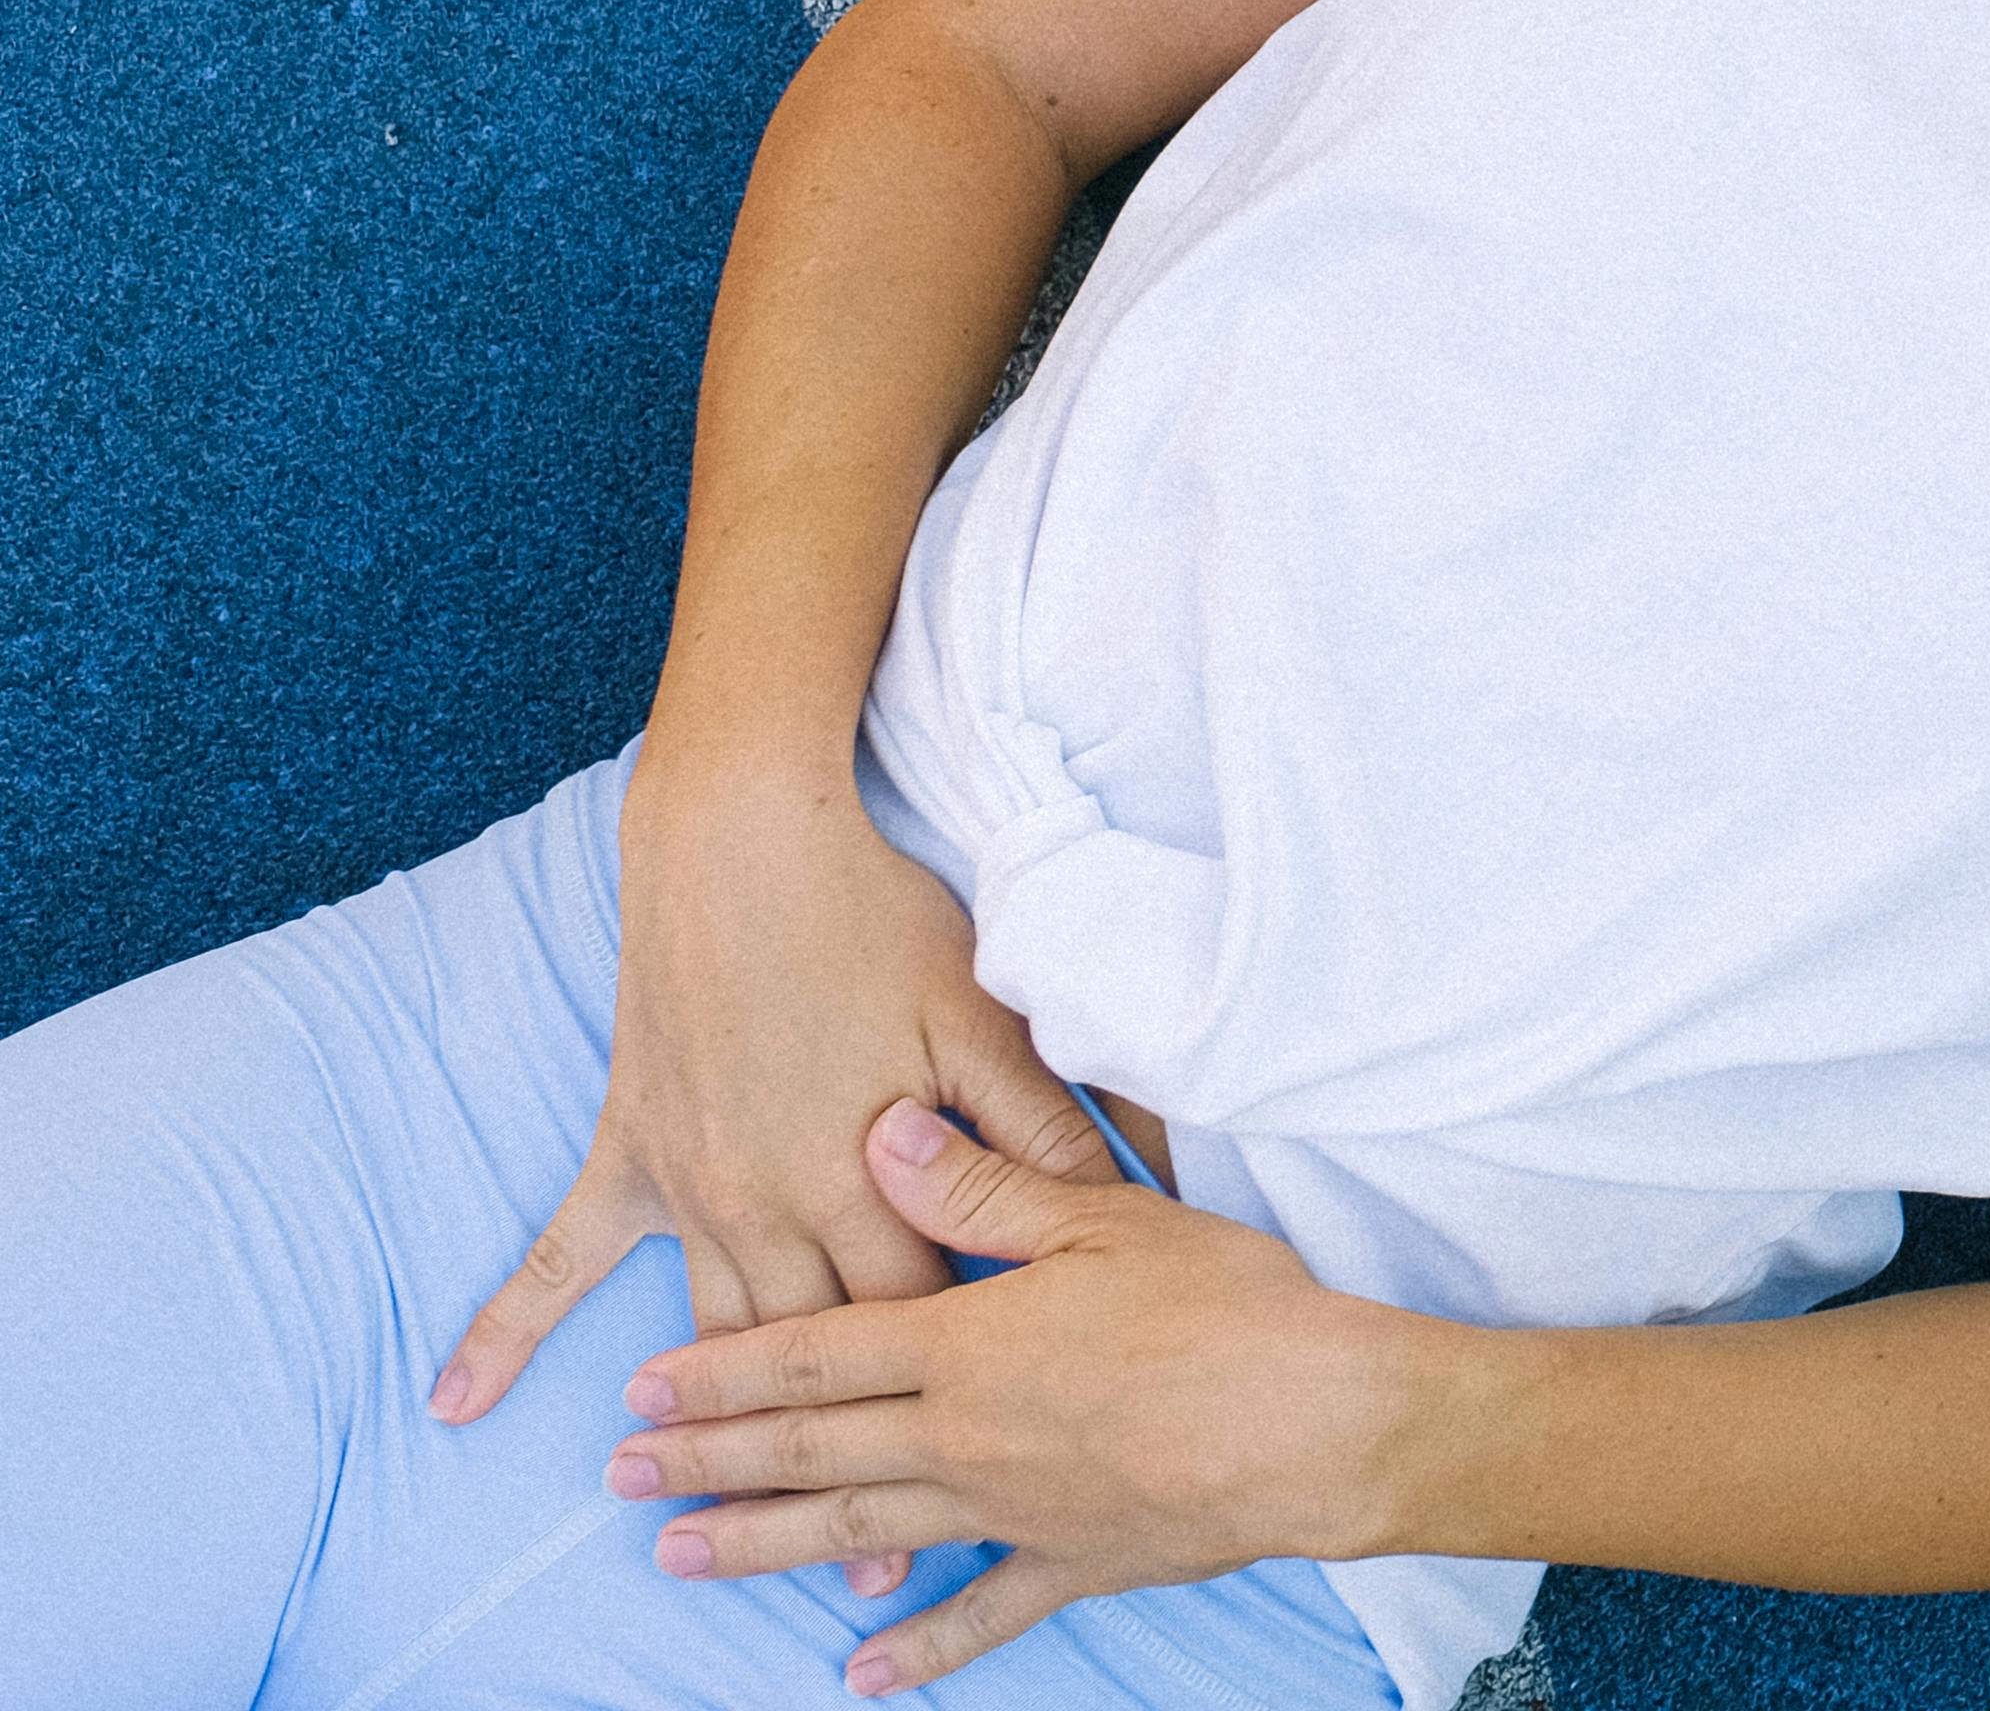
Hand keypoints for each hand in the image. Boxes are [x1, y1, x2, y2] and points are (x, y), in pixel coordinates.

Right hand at [444, 756, 1119, 1607]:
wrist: (744, 841)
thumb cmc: (877, 920)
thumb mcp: (984, 1016)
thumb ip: (1035, 1123)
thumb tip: (1122, 1194)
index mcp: (868, 1177)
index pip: (923, 1314)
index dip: (962, 1385)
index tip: (996, 1468)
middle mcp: (770, 1202)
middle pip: (818, 1351)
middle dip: (847, 1455)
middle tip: (872, 1564)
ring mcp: (690, 1187)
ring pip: (712, 1332)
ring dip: (713, 1432)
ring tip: (710, 1530)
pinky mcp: (630, 1152)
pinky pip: (554, 1257)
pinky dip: (504, 1329)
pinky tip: (451, 1404)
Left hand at [612, 1100, 1426, 1688]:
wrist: (1319, 1420)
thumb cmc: (1224, 1304)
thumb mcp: (1103, 1215)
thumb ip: (981, 1185)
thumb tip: (878, 1134)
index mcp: (968, 1341)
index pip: (815, 1354)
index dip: (724, 1370)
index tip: (641, 1386)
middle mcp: (966, 1434)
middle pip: (812, 1447)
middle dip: (707, 1459)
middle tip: (617, 1475)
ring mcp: (1012, 1509)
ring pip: (861, 1526)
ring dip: (763, 1543)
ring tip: (678, 1556)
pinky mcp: (1073, 1561)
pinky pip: (978, 1611)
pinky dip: (917, 1645)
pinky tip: (861, 1670)